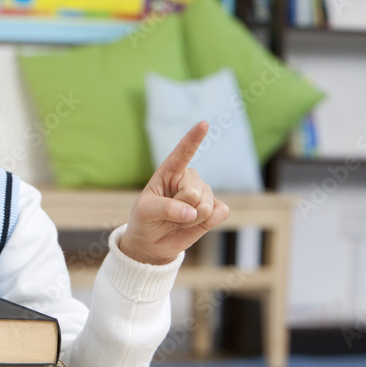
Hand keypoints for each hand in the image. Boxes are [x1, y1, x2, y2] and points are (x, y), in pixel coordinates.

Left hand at [120, 122, 229, 264]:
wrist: (153, 243)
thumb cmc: (145, 220)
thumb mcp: (145, 212)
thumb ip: (165, 209)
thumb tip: (192, 213)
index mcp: (170, 171)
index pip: (182, 152)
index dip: (194, 138)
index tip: (203, 123)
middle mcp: (189, 178)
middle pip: (193, 192)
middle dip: (181, 209)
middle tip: (170, 214)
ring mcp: (204, 192)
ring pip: (206, 206)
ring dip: (190, 220)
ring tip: (178, 220)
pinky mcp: (216, 208)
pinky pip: (220, 213)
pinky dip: (206, 224)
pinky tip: (194, 223)